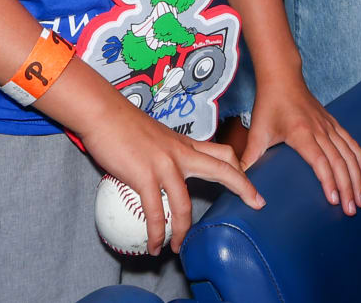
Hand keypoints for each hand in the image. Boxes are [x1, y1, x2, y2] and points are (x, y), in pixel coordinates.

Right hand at [73, 94, 261, 255]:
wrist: (102, 112)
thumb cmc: (122, 124)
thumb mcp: (154, 137)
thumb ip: (164, 155)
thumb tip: (162, 174)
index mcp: (185, 144)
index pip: (223, 154)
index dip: (240, 168)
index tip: (251, 184)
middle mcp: (181, 154)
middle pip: (222, 169)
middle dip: (243, 187)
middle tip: (257, 205)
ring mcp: (164, 165)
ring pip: (185, 203)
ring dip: (184, 230)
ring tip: (180, 247)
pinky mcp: (144, 176)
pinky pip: (155, 212)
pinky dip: (156, 232)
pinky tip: (153, 245)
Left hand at [244, 71, 360, 214]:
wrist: (282, 77)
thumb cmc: (269, 104)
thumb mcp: (257, 132)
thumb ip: (249, 159)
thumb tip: (239, 184)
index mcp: (301, 133)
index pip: (320, 161)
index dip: (329, 181)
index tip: (335, 201)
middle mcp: (320, 130)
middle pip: (339, 162)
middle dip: (348, 187)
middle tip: (352, 209)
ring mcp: (329, 126)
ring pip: (349, 155)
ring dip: (358, 177)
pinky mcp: (334, 124)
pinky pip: (352, 143)